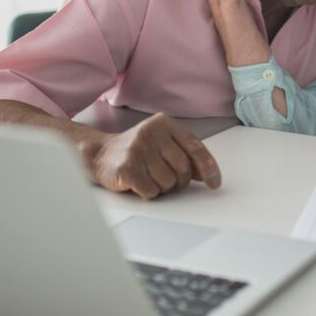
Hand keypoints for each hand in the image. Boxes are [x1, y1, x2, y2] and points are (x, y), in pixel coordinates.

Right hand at [79, 113, 221, 198]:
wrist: (100, 153)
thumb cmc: (138, 150)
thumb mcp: (164, 144)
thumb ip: (186, 154)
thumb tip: (209, 175)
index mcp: (164, 123)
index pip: (195, 147)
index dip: (208, 168)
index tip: (215, 183)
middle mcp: (150, 132)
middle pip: (183, 168)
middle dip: (179, 181)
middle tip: (168, 179)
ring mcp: (137, 149)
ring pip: (168, 182)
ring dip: (162, 187)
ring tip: (150, 177)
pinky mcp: (127, 167)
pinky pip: (151, 191)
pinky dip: (149, 192)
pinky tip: (140, 182)